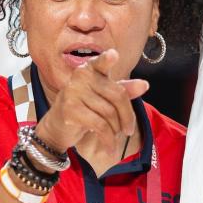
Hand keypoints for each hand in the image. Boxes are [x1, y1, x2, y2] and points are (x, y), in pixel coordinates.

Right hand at [34, 49, 148, 154]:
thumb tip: (145, 85)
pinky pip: (100, 125)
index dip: (107, 60)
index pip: (100, 62)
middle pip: (117, 95)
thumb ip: (124, 90)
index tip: (113, 55)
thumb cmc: (85, 108)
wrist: (57, 127)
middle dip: (127, 116)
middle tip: (129, 130)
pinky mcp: (70, 110)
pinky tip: (110, 147)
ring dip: (116, 129)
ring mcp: (73, 92)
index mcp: (90, 69)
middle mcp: (80, 77)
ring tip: (115, 135)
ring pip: (109, 112)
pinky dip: (108, 139)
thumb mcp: (105, 98)